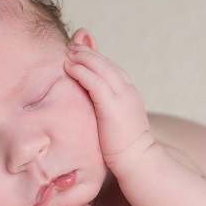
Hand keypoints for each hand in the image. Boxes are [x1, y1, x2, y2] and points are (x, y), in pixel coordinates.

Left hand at [64, 43, 154, 176]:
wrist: (137, 161)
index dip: (95, 57)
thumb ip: (103, 107)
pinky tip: (69, 68)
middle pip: (106, 63)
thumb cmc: (122, 147)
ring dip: (83, 57)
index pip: (111, 67)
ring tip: (69, 52)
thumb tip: (91, 105)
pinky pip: (95, 82)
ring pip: (101, 67)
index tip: (80, 51)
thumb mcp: (113, 121)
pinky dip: (82, 72)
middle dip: (88, 52)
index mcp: (129, 92)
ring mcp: (122, 96)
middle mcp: (128, 90)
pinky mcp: (112, 106)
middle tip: (72, 45)